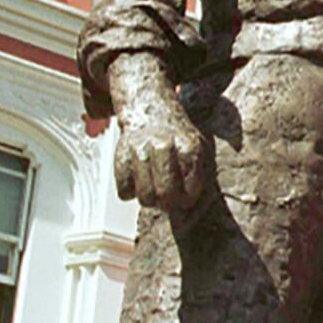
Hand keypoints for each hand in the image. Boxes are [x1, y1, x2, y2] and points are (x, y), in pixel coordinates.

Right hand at [109, 54, 207, 210]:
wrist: (151, 108)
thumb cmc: (179, 136)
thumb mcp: (200, 147)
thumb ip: (201, 176)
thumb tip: (191, 213)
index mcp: (189, 147)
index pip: (192, 189)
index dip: (189, 198)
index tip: (187, 196)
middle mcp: (165, 147)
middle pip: (167, 196)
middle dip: (170, 204)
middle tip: (170, 199)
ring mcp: (141, 151)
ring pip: (145, 197)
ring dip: (151, 199)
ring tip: (156, 187)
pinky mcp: (121, 156)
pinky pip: (124, 192)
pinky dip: (131, 192)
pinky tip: (140, 179)